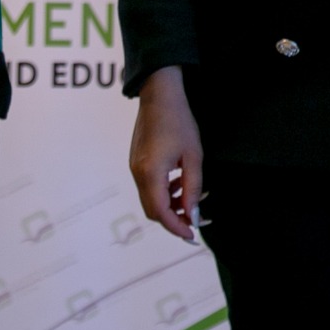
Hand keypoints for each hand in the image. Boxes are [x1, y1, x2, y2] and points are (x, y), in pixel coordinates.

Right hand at [129, 67, 205, 241]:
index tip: (193, 235)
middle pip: (152, 211)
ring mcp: (134, 167)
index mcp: (151, 173)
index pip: (161, 213)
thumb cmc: (179, 121)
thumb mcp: (193, 157)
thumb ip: (193, 189)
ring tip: (193, 197)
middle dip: (174, 220)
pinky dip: (164, 192)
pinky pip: (148, 186)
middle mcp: (138, 173)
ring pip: (150, 200)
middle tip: (195, 220)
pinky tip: (180, 183)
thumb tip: (194, 215)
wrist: (160, 95)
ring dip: (170, 205)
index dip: (177, 227)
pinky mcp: (136, 162)